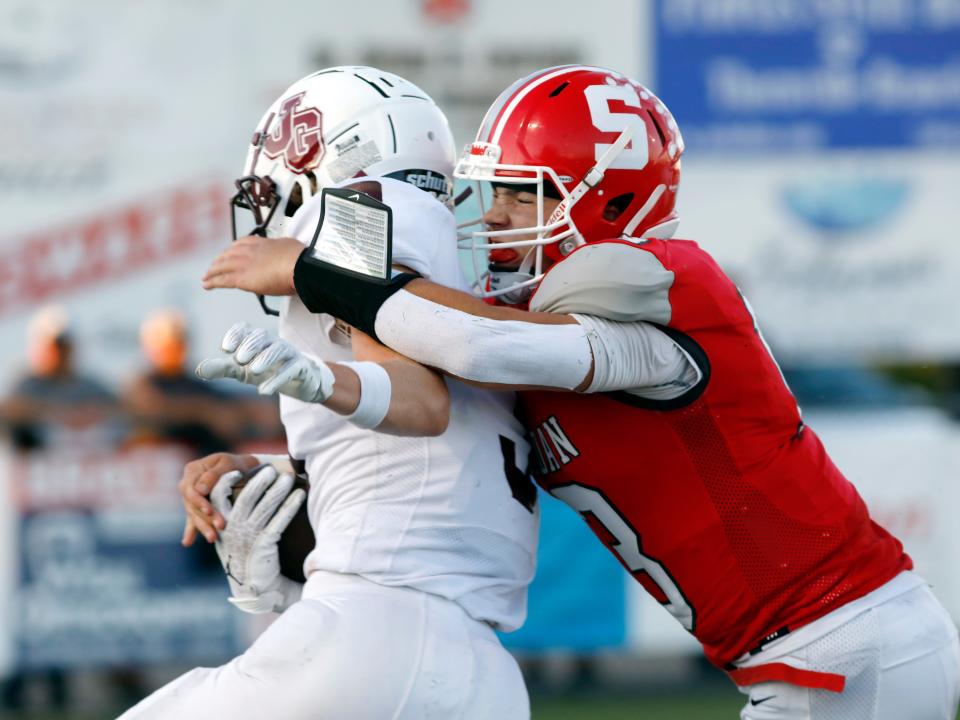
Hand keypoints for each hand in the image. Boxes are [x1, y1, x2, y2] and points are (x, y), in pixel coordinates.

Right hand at [179, 452, 257, 545]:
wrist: (243, 467)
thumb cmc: (235, 463)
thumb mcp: (227, 463)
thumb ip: (213, 475)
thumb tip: (199, 490)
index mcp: (193, 470)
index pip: (190, 490)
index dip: (199, 502)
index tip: (210, 511)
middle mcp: (189, 484)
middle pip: (192, 504)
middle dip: (205, 518)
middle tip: (220, 527)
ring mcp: (192, 497)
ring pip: (194, 514)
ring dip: (203, 527)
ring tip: (212, 538)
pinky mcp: (198, 506)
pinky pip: (192, 519)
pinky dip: (190, 531)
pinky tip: (187, 542)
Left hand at [196, 322, 334, 403]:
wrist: (301, 382)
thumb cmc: (268, 371)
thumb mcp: (242, 372)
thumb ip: (222, 369)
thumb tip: (198, 370)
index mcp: (256, 340)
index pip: (245, 329)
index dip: (235, 335)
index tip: (225, 349)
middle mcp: (272, 342)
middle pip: (261, 336)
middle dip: (249, 345)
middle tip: (239, 360)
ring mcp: (289, 353)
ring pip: (278, 349)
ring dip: (265, 359)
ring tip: (253, 371)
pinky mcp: (301, 367)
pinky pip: (290, 368)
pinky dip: (277, 379)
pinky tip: (264, 390)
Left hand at [203, 235, 303, 294]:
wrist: (297, 266)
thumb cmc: (299, 259)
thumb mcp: (290, 247)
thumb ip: (282, 250)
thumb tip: (285, 252)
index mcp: (261, 243)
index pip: (242, 243)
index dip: (233, 249)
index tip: (229, 252)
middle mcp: (249, 251)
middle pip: (228, 254)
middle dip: (219, 260)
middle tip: (214, 266)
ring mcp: (243, 264)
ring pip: (221, 267)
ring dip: (212, 272)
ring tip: (206, 277)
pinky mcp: (241, 278)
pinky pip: (222, 280)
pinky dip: (213, 282)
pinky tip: (207, 285)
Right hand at [210, 466, 306, 613]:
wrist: (253, 586)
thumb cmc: (243, 555)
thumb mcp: (229, 536)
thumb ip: (227, 515)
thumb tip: (233, 491)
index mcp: (222, 525)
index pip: (217, 497)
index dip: (225, 482)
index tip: (236, 471)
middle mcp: (233, 529)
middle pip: (246, 498)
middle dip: (259, 481)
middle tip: (271, 468)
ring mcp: (249, 537)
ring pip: (266, 507)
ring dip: (278, 490)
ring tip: (289, 477)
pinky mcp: (266, 544)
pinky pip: (280, 521)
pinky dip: (291, 506)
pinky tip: (300, 495)